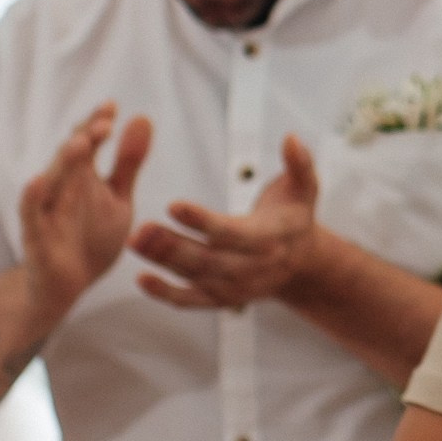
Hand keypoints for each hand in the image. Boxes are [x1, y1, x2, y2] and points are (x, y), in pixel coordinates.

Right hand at [16, 106, 154, 321]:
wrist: (67, 288)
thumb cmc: (90, 238)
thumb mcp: (118, 199)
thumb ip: (129, 161)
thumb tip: (142, 116)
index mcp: (82, 176)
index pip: (88, 142)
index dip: (97, 124)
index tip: (111, 106)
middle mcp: (62, 187)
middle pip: (71, 157)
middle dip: (85, 138)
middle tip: (103, 123)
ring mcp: (47, 211)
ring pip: (52, 181)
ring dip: (64, 162)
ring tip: (80, 141)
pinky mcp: (36, 237)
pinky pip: (31, 215)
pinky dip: (32, 199)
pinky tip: (37, 181)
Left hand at [132, 136, 324, 312]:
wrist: (303, 263)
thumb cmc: (295, 217)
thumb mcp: (306, 187)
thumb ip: (300, 163)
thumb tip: (291, 139)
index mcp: (272, 238)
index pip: (234, 232)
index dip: (203, 221)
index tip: (173, 206)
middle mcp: (255, 267)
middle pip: (210, 260)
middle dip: (173, 246)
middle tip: (141, 228)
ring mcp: (239, 287)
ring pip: (197, 277)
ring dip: (164, 262)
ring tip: (135, 241)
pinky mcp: (225, 299)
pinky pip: (194, 301)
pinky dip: (167, 294)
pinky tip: (142, 279)